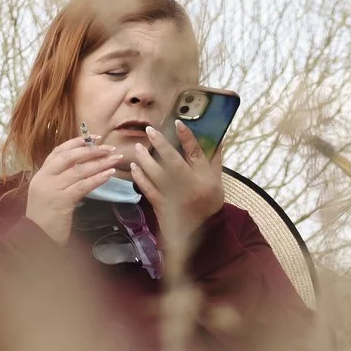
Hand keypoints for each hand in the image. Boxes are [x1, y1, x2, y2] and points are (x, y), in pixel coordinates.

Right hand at [24, 135, 126, 243]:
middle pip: (70, 157)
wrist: (35, 238)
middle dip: (91, 150)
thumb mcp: (48, 194)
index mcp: (40, 175)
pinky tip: (110, 174)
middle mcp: (44, 179)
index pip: (58, 152)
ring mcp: (52, 189)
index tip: (94, 139)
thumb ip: (59, 180)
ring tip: (115, 158)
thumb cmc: (44, 219)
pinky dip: (98, 178)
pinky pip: (83, 185)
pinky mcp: (61, 201)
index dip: (77, 143)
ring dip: (100, 163)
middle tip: (109, 148)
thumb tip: (82, 167)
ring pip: (79, 170)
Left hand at [125, 119, 224, 247]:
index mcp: (203, 176)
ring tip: (138, 147)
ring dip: (145, 160)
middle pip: (173, 162)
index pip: (195, 152)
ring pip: (157, 175)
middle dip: (161, 145)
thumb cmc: (209, 200)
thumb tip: (217, 137)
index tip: (177, 123)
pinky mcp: (161, 205)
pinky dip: (139, 178)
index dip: (187, 137)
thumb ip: (215, 158)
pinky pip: (148, 189)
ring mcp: (173, 196)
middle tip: (150, 131)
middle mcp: (188, 185)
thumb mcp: (217, 179)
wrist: (202, 227)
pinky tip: (133, 167)